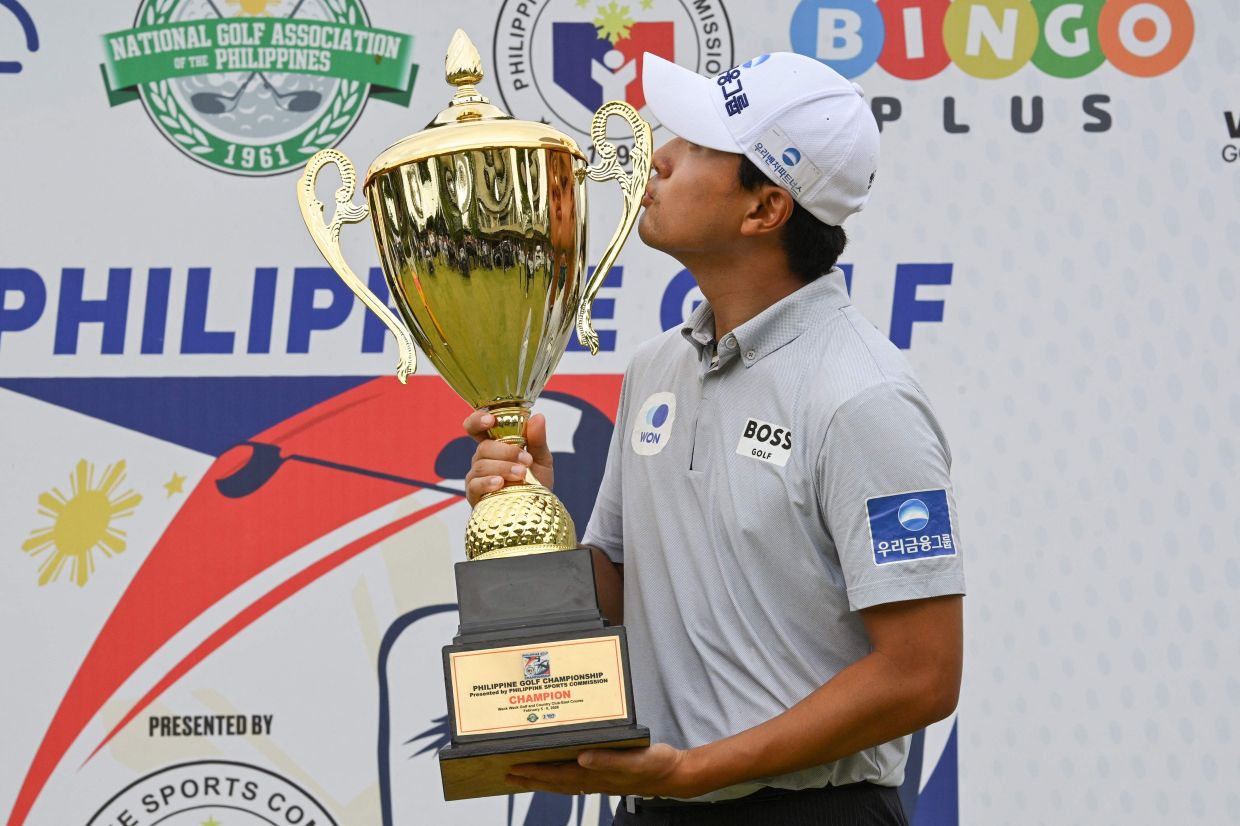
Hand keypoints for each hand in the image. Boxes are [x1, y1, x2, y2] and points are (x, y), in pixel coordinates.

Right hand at [462, 410, 553, 506]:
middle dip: (506, 452)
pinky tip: (500, 484)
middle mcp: (482, 458)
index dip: (478, 420)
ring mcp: (476, 476)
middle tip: (526, 460)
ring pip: (481, 465)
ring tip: (522, 474)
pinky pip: (475, 484)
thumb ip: (538, 440)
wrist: (535, 512)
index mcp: (495, 445)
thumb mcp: (542, 460)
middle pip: (483, 447)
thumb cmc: (535, 483)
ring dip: (503, 467)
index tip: (491, 420)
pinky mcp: (474, 494)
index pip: (477, 427)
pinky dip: (488, 482)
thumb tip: (538, 416)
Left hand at [506, 744, 703, 798]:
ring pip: (563, 782)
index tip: (514, 768)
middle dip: (531, 778)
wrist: (674, 774)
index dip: (535, 772)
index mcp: (597, 775)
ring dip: (542, 779)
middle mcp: (594, 779)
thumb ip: (608, 760)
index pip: (558, 775)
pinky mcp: (606, 775)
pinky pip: (575, 778)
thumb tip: (582, 758)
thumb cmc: (656, 765)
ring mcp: (599, 779)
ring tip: (523, 776)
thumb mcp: (635, 759)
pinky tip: (557, 771)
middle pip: (555, 781)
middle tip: (507, 773)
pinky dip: (560, 777)